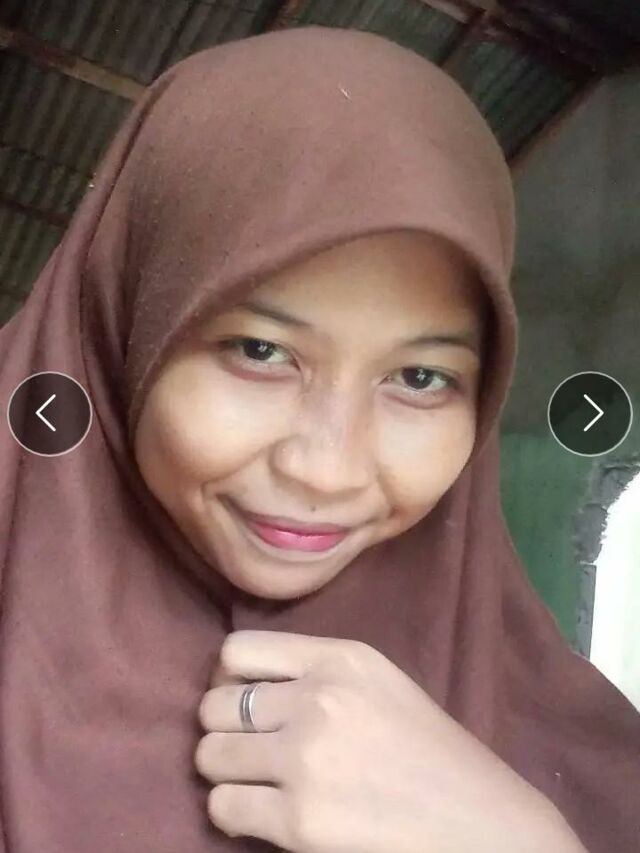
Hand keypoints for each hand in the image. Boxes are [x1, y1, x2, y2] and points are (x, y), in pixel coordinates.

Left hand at [195, 630, 582, 851]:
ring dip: (225, 772)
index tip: (243, 702)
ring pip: (209, 756)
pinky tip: (262, 814)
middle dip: (222, 729)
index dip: (228, 679)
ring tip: (253, 781)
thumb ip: (314, 672)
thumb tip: (235, 682)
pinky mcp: (299, 822)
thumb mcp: (376, 681)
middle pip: (213, 705)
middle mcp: (318, 700)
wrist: (479, 821)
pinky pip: (223, 808)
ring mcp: (306, 760)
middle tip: (247, 748)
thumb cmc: (428, 749)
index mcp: (340, 659)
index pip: (237, 651)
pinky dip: (232, 813)